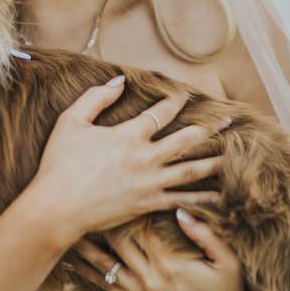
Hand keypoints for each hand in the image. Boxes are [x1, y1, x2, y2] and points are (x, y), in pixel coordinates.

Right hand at [35, 79, 223, 250]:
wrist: (56, 209)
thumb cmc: (58, 165)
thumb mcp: (71, 122)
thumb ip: (96, 98)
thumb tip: (120, 81)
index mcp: (129, 135)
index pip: (161, 113)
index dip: (176, 101)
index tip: (187, 96)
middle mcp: (145, 157)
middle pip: (186, 139)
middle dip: (209, 128)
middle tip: (229, 120)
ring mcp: (149, 184)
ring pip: (190, 171)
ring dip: (214, 164)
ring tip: (233, 159)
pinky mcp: (146, 206)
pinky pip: (180, 201)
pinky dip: (200, 200)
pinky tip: (217, 199)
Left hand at [78, 208, 250, 290]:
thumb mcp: (227, 260)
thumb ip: (204, 234)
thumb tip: (180, 208)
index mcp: (170, 263)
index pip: (140, 225)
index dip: (126, 204)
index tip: (114, 184)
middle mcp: (150, 278)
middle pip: (116, 241)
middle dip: (100, 220)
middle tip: (81, 197)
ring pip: (105, 264)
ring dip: (85, 246)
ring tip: (63, 228)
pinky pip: (107, 286)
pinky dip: (88, 273)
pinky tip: (71, 264)